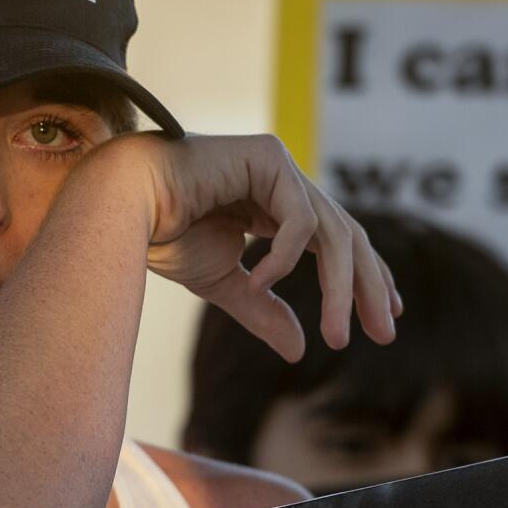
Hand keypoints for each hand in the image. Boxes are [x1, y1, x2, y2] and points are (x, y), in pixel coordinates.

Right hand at [96, 132, 398, 362]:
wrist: (121, 205)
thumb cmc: (163, 235)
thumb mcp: (224, 284)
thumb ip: (263, 310)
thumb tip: (299, 350)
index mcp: (277, 206)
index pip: (337, 241)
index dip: (366, 278)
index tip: (387, 315)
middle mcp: (285, 182)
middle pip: (348, 236)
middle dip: (368, 287)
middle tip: (385, 332)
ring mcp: (279, 165)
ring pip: (333, 232)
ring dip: (339, 289)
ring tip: (336, 336)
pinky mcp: (268, 156)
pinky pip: (297, 219)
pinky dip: (283, 257)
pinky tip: (259, 282)